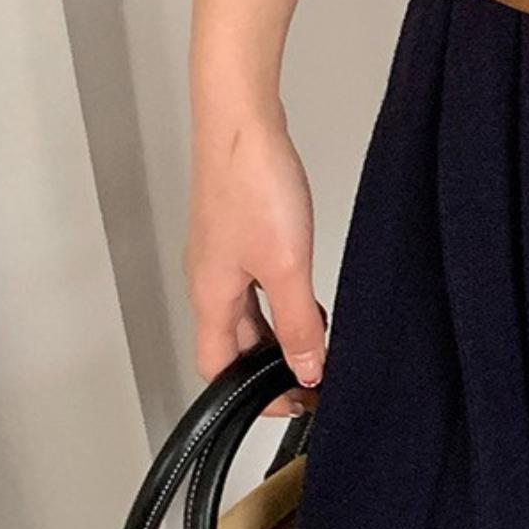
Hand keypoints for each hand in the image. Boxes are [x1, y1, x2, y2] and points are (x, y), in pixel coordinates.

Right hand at [183, 95, 322, 416]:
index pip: (218, 369)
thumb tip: (307, 371)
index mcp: (210, 297)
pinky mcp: (239, 231)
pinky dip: (281, 298)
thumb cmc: (252, 185)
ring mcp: (222, 255)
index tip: (291, 403)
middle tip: (313, 376)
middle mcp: (209, 280)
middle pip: (234, 342)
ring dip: (279, 330)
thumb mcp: (287, 267)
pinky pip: (256, 281)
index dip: (249, 395)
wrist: (244, 125)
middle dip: (270, 365)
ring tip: (319, 341)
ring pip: (248, 312)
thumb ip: (299, 323)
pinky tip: (310, 293)